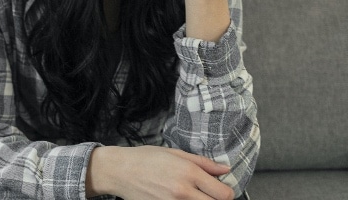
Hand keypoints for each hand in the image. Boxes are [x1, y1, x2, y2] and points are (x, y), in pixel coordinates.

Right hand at [87, 146, 233, 199]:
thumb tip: (224, 169)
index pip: (224, 194)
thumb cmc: (145, 158)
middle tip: (209, 194)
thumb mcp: (175, 153)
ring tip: (193, 195)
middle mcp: (183, 192)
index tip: (221, 189)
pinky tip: (180, 198)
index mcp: (189, 173)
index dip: (226, 192)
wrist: (120, 171)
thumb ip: (203, 162)